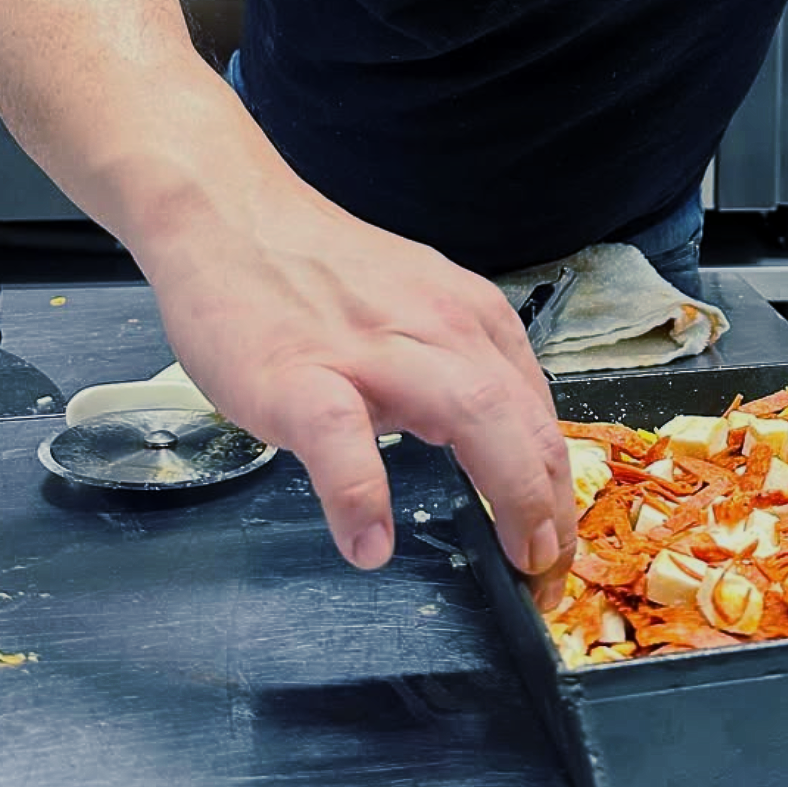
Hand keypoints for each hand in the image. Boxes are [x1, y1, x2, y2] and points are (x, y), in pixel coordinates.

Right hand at [139, 179, 575, 604]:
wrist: (230, 215)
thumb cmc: (316, 273)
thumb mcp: (416, 306)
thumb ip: (457, 366)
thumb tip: (489, 442)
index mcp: (469, 316)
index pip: (537, 410)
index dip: (557, 484)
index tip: (557, 540)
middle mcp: (438, 326)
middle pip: (524, 420)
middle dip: (551, 504)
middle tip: (549, 571)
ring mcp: (371, 350)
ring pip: (471, 416)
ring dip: (508, 495)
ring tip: (513, 560)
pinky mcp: (300, 375)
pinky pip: (341, 440)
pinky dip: (361, 494)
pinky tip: (368, 542)